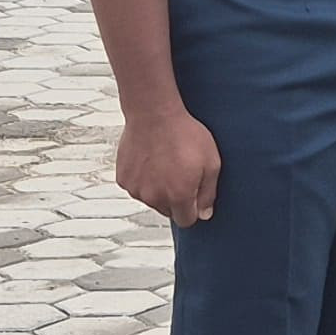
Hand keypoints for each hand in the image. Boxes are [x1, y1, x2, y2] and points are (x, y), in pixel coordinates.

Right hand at [115, 107, 221, 225]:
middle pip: (169, 211)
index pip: (187, 220)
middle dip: (176, 198)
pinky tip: (150, 160)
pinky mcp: (124, 179)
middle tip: (180, 172)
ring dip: (158, 189)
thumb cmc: (184, 134)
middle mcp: (155, 197)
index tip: (194, 194)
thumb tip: (204, 214)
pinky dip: (143, 179)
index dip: (193, 209)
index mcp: (178, 196)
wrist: (154, 113)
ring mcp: (136, 189)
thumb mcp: (211, 162)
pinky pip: (137, 187)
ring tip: (165, 163)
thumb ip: (208, 194)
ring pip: (152, 199)